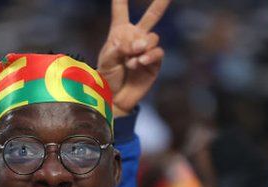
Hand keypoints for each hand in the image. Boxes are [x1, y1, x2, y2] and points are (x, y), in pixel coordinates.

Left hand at [97, 0, 168, 116]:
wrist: (114, 97)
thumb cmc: (107, 77)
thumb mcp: (107, 59)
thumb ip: (121, 47)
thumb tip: (141, 45)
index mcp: (120, 33)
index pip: (121, 11)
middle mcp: (136, 38)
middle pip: (151, 16)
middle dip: (160, 3)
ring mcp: (147, 50)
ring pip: (153, 37)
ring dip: (142, 47)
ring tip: (131, 59)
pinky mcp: (154, 63)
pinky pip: (157, 53)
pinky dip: (148, 56)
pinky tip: (139, 62)